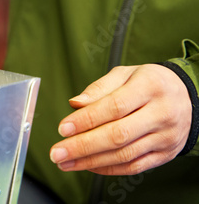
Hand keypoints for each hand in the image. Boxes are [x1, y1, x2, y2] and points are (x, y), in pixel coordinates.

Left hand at [50, 64, 190, 174]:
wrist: (187, 97)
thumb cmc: (149, 82)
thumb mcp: (126, 73)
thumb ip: (99, 88)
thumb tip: (75, 103)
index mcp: (150, 87)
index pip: (114, 107)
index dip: (86, 119)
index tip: (63, 128)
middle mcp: (161, 113)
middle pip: (118, 135)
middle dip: (83, 146)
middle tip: (57, 152)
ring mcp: (165, 137)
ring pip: (124, 154)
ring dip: (90, 161)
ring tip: (66, 162)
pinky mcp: (165, 154)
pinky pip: (134, 166)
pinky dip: (108, 169)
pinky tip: (88, 165)